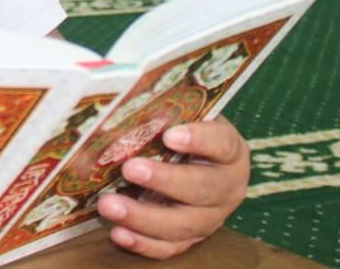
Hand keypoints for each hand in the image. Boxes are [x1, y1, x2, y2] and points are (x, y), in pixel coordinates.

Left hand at [96, 116, 249, 259]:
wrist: (191, 160)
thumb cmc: (180, 130)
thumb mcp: (181, 115)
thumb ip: (164, 108)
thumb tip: (122, 90)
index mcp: (230, 150)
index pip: (221, 143)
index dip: (198, 139)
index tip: (169, 135)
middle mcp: (228, 187)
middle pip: (201, 189)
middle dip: (164, 181)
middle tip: (129, 169)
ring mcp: (211, 217)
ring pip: (183, 224)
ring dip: (143, 217)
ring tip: (109, 205)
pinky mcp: (191, 238)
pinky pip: (170, 248)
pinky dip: (143, 243)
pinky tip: (118, 233)